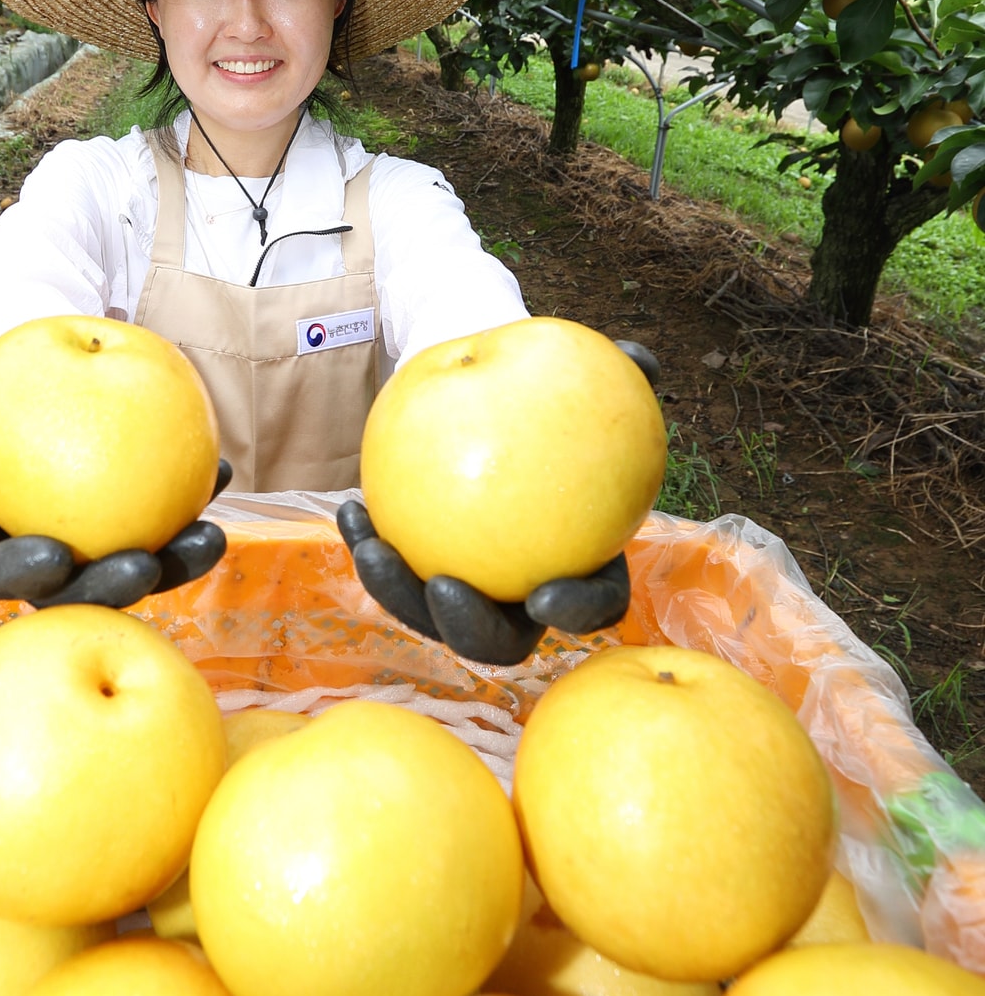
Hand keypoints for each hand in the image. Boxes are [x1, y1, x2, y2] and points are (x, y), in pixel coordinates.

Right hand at [0, 343, 230, 607]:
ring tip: (210, 537)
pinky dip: (195, 506)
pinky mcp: (131, 530)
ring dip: (176, 566)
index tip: (55, 554)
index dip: (18, 575)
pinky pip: (167, 530)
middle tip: (144, 566)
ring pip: (131, 574)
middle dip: (110, 591)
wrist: (37, 380)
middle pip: (69, 594)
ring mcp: (88, 550)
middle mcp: (33, 557)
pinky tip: (223, 472)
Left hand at [336, 339, 659, 665]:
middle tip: (442, 587)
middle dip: (469, 630)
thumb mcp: (585, 378)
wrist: (490, 399)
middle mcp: (523, 593)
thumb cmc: (551, 393)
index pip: (593, 604)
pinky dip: (370, 546)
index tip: (542, 594)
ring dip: (398, 593)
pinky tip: (352, 511)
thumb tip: (642, 358)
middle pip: (503, 638)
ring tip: (374, 549)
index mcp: (583, 565)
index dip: (575, 611)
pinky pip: (394, 569)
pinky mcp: (418, 568)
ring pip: (434, 615)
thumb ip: (622, 374)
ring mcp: (469, 588)